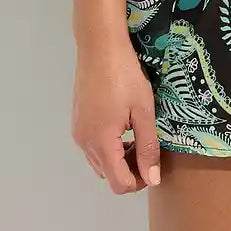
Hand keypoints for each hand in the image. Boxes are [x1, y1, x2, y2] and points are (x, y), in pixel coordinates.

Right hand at [71, 38, 161, 192]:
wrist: (99, 46)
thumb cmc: (125, 76)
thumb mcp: (143, 111)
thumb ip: (148, 147)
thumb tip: (152, 179)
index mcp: (100, 143)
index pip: (118, 183)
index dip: (139, 182)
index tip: (154, 165)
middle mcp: (84, 143)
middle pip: (108, 175)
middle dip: (130, 169)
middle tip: (148, 147)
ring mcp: (78, 132)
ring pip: (99, 162)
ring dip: (119, 158)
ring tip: (137, 135)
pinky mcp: (77, 121)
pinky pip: (93, 146)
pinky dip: (109, 146)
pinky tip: (122, 125)